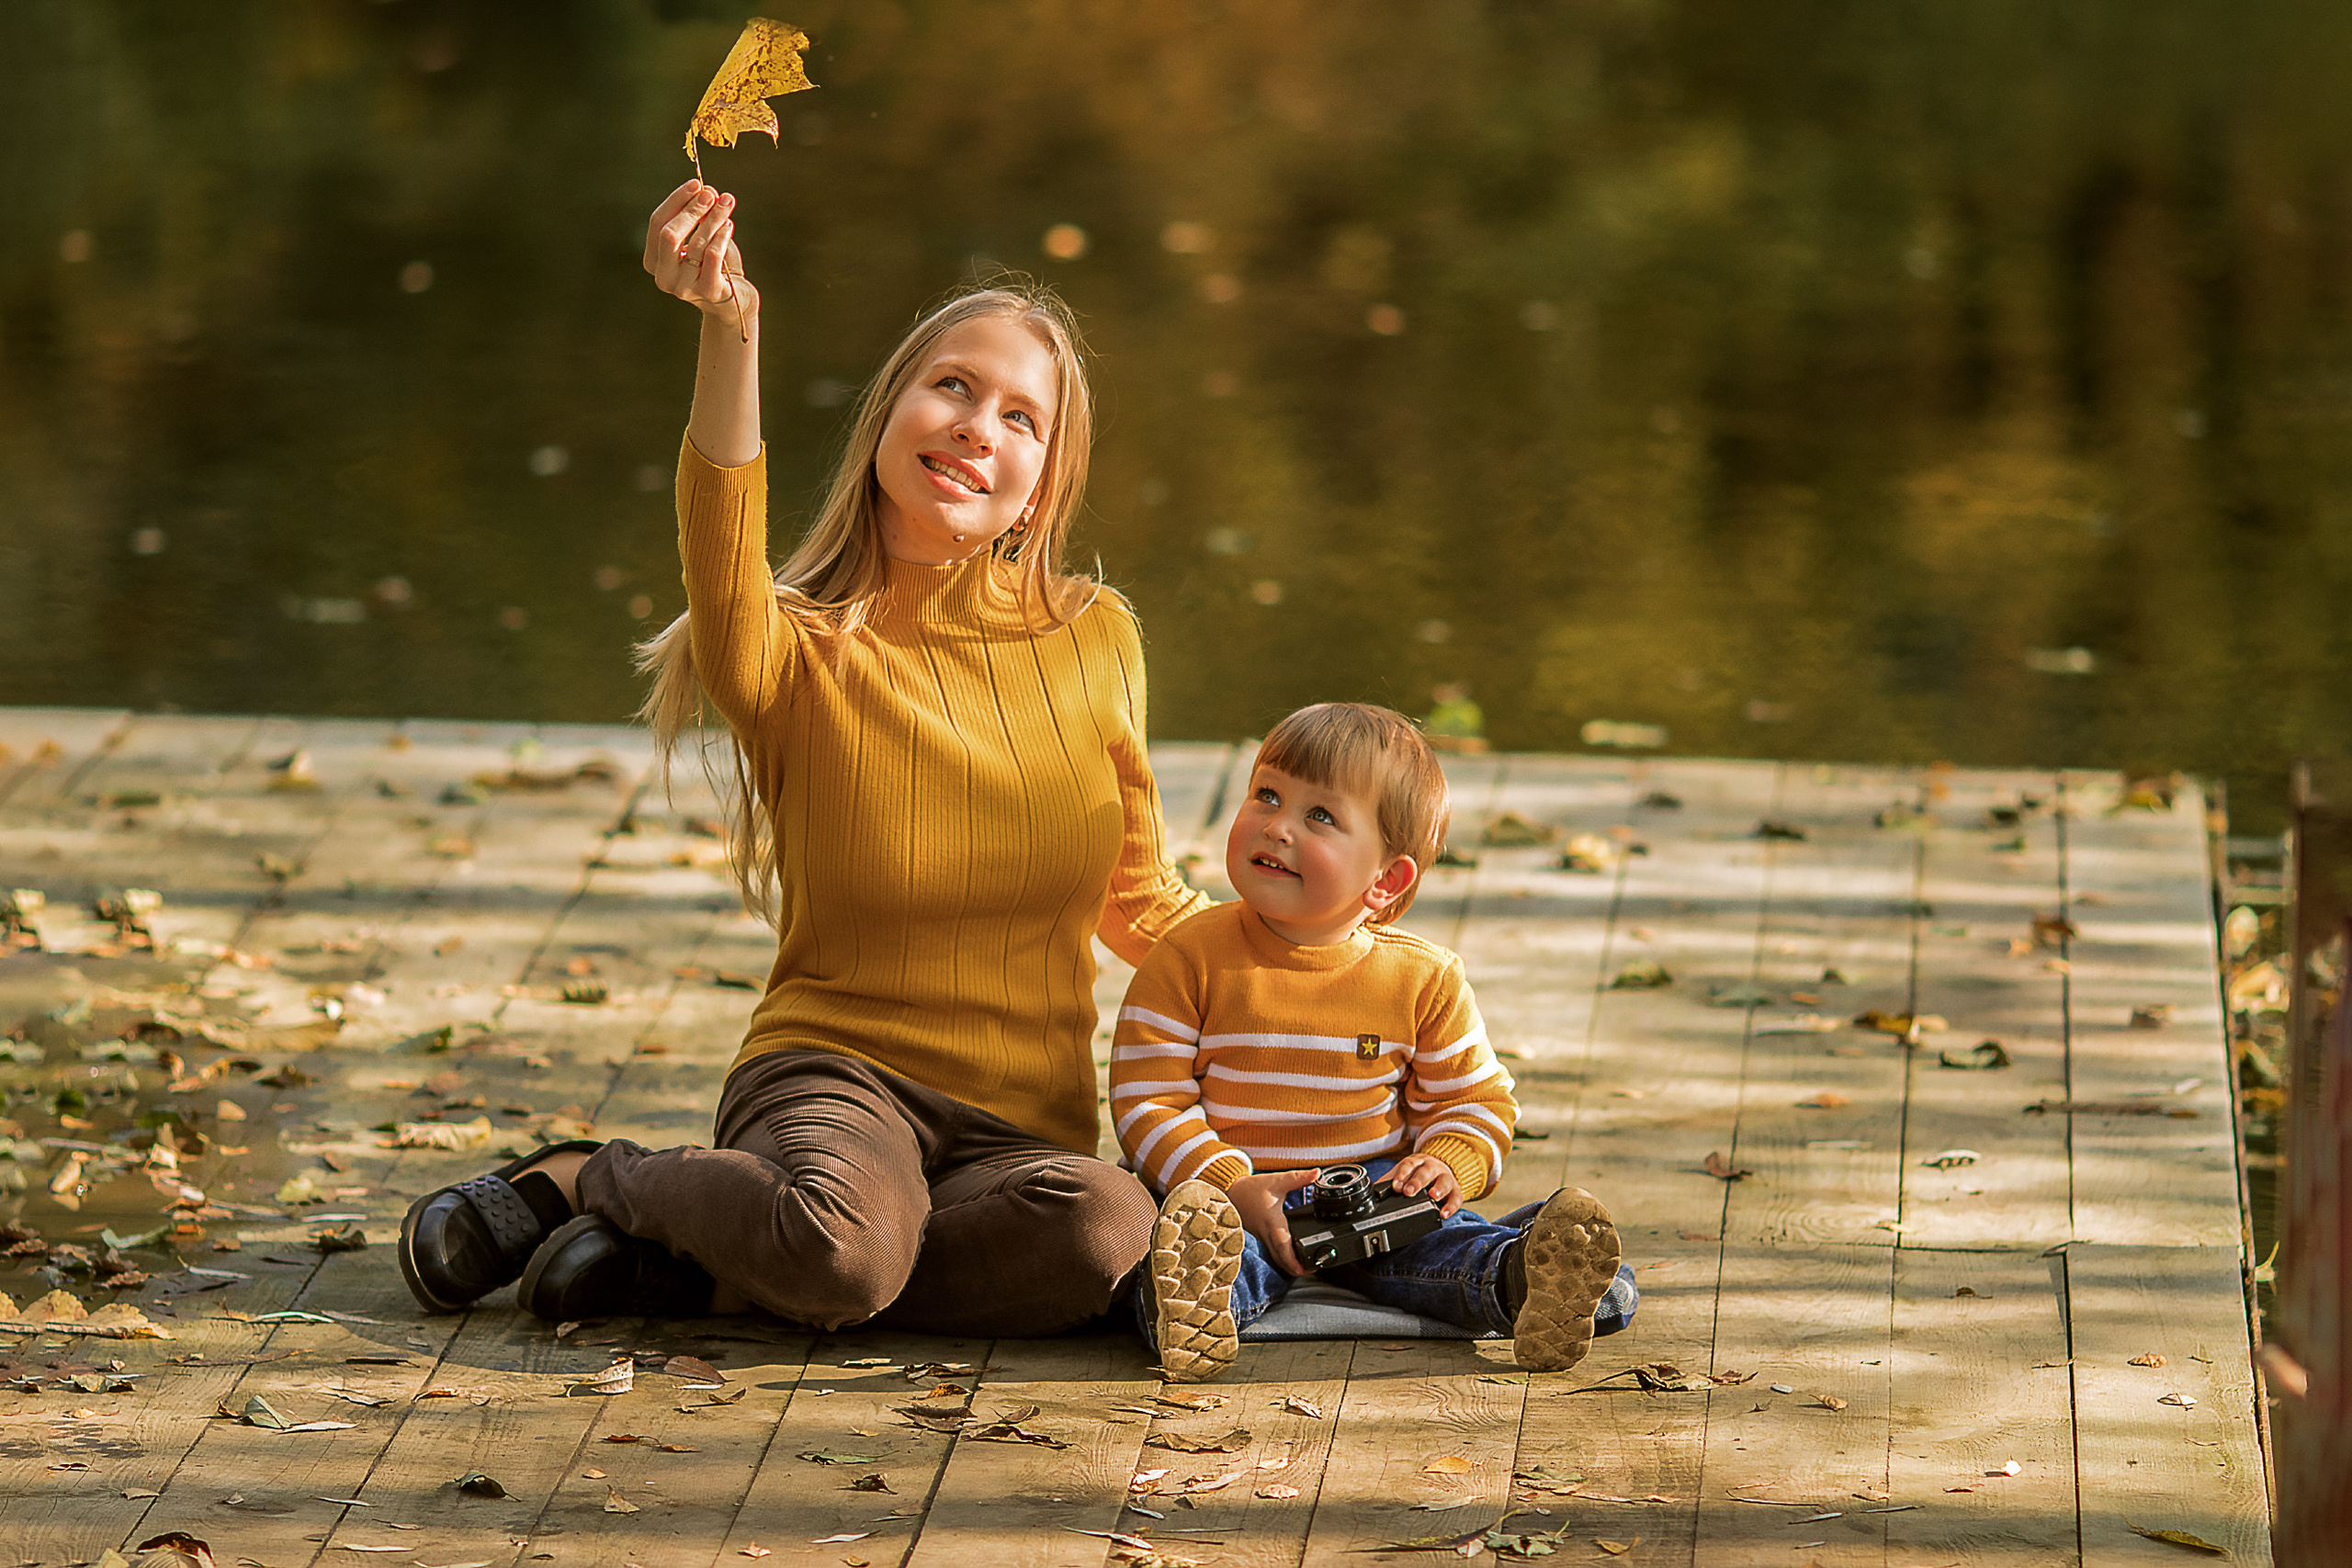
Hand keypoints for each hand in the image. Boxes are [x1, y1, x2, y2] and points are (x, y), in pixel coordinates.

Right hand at [645, 179, 754, 319]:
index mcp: (654, 262)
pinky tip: (729, 224)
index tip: (696, 183)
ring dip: (713, 218)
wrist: (735, 301)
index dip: (676, 200)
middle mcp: (664, 277)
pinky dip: (721, 236)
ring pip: (696, 243)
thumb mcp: (701, 238)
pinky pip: (713, 256)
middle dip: (692, 209)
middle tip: (712, 193)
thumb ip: (699, 217)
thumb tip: (705, 189)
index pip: (658, 223)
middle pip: (670, 233)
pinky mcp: (708, 292)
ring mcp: (684, 288)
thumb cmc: (715, 266)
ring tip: (726, 203)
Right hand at [1226, 1169, 1321, 1276]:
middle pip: (1280, 1259)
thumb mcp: (1278, 1180)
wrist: (1231, 1191)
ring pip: (1275, 1258)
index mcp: (1271, 1221)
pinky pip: (1271, 1252)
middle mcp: (1265, 1233)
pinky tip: (1291, 1257)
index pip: (1283, 1246)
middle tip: (1312, 1270)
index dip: (1294, 1261)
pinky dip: (1281, 1259)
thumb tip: (1317, 1172)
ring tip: (1305, 1266)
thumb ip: (1299, 1177)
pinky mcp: (1259, 1237)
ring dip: (1288, 1265)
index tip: (1306, 1269)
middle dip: (1295, 1269)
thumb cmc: (1253, 1188)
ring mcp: (1261, 1237)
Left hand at [1386, 1153, 1462, 1215]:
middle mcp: (1432, 1167)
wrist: (1438, 1170)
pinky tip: (1443, 1214)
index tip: (1396, 1186)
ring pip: (1445, 1180)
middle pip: (1427, 1171)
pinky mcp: (1455, 1190)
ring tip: (1433, 1197)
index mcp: (1416, 1162)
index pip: (1409, 1164)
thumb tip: (1371, 1193)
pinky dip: (1451, 1206)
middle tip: (1408, 1192)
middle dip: (1417, 1181)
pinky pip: (1457, 1197)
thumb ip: (1389, 1183)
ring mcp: (1446, 1177)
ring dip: (1439, 1188)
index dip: (1402, 1175)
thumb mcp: (1402, 1175)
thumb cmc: (1415, 1175)